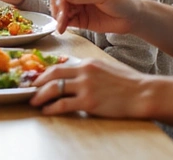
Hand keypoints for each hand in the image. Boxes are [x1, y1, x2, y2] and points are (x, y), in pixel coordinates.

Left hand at [28, 56, 149, 118]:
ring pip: (54, 89)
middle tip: (29, 88)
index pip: (60, 65)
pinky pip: (62, 104)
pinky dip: (51, 108)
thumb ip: (89, 71)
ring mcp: (86, 86)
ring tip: (33, 101)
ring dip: (40, 96)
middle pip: (52, 74)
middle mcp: (84, 71)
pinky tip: (46, 111)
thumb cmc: (128, 83)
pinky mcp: (88, 102)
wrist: (143, 93)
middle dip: (37, 82)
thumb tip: (75, 76)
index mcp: (88, 63)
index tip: (36, 78)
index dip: (45, 72)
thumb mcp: (106, 69)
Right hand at [49, 0, 138, 34]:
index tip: (63, 4)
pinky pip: (66, 20)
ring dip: (58, 16)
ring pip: (60, 9)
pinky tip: (62, 29)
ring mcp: (78, 6)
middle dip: (57, 6)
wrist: (133, 19)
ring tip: (61, 26)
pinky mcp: (80, 19)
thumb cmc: (123, 2)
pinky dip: (62, 24)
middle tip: (62, 17)